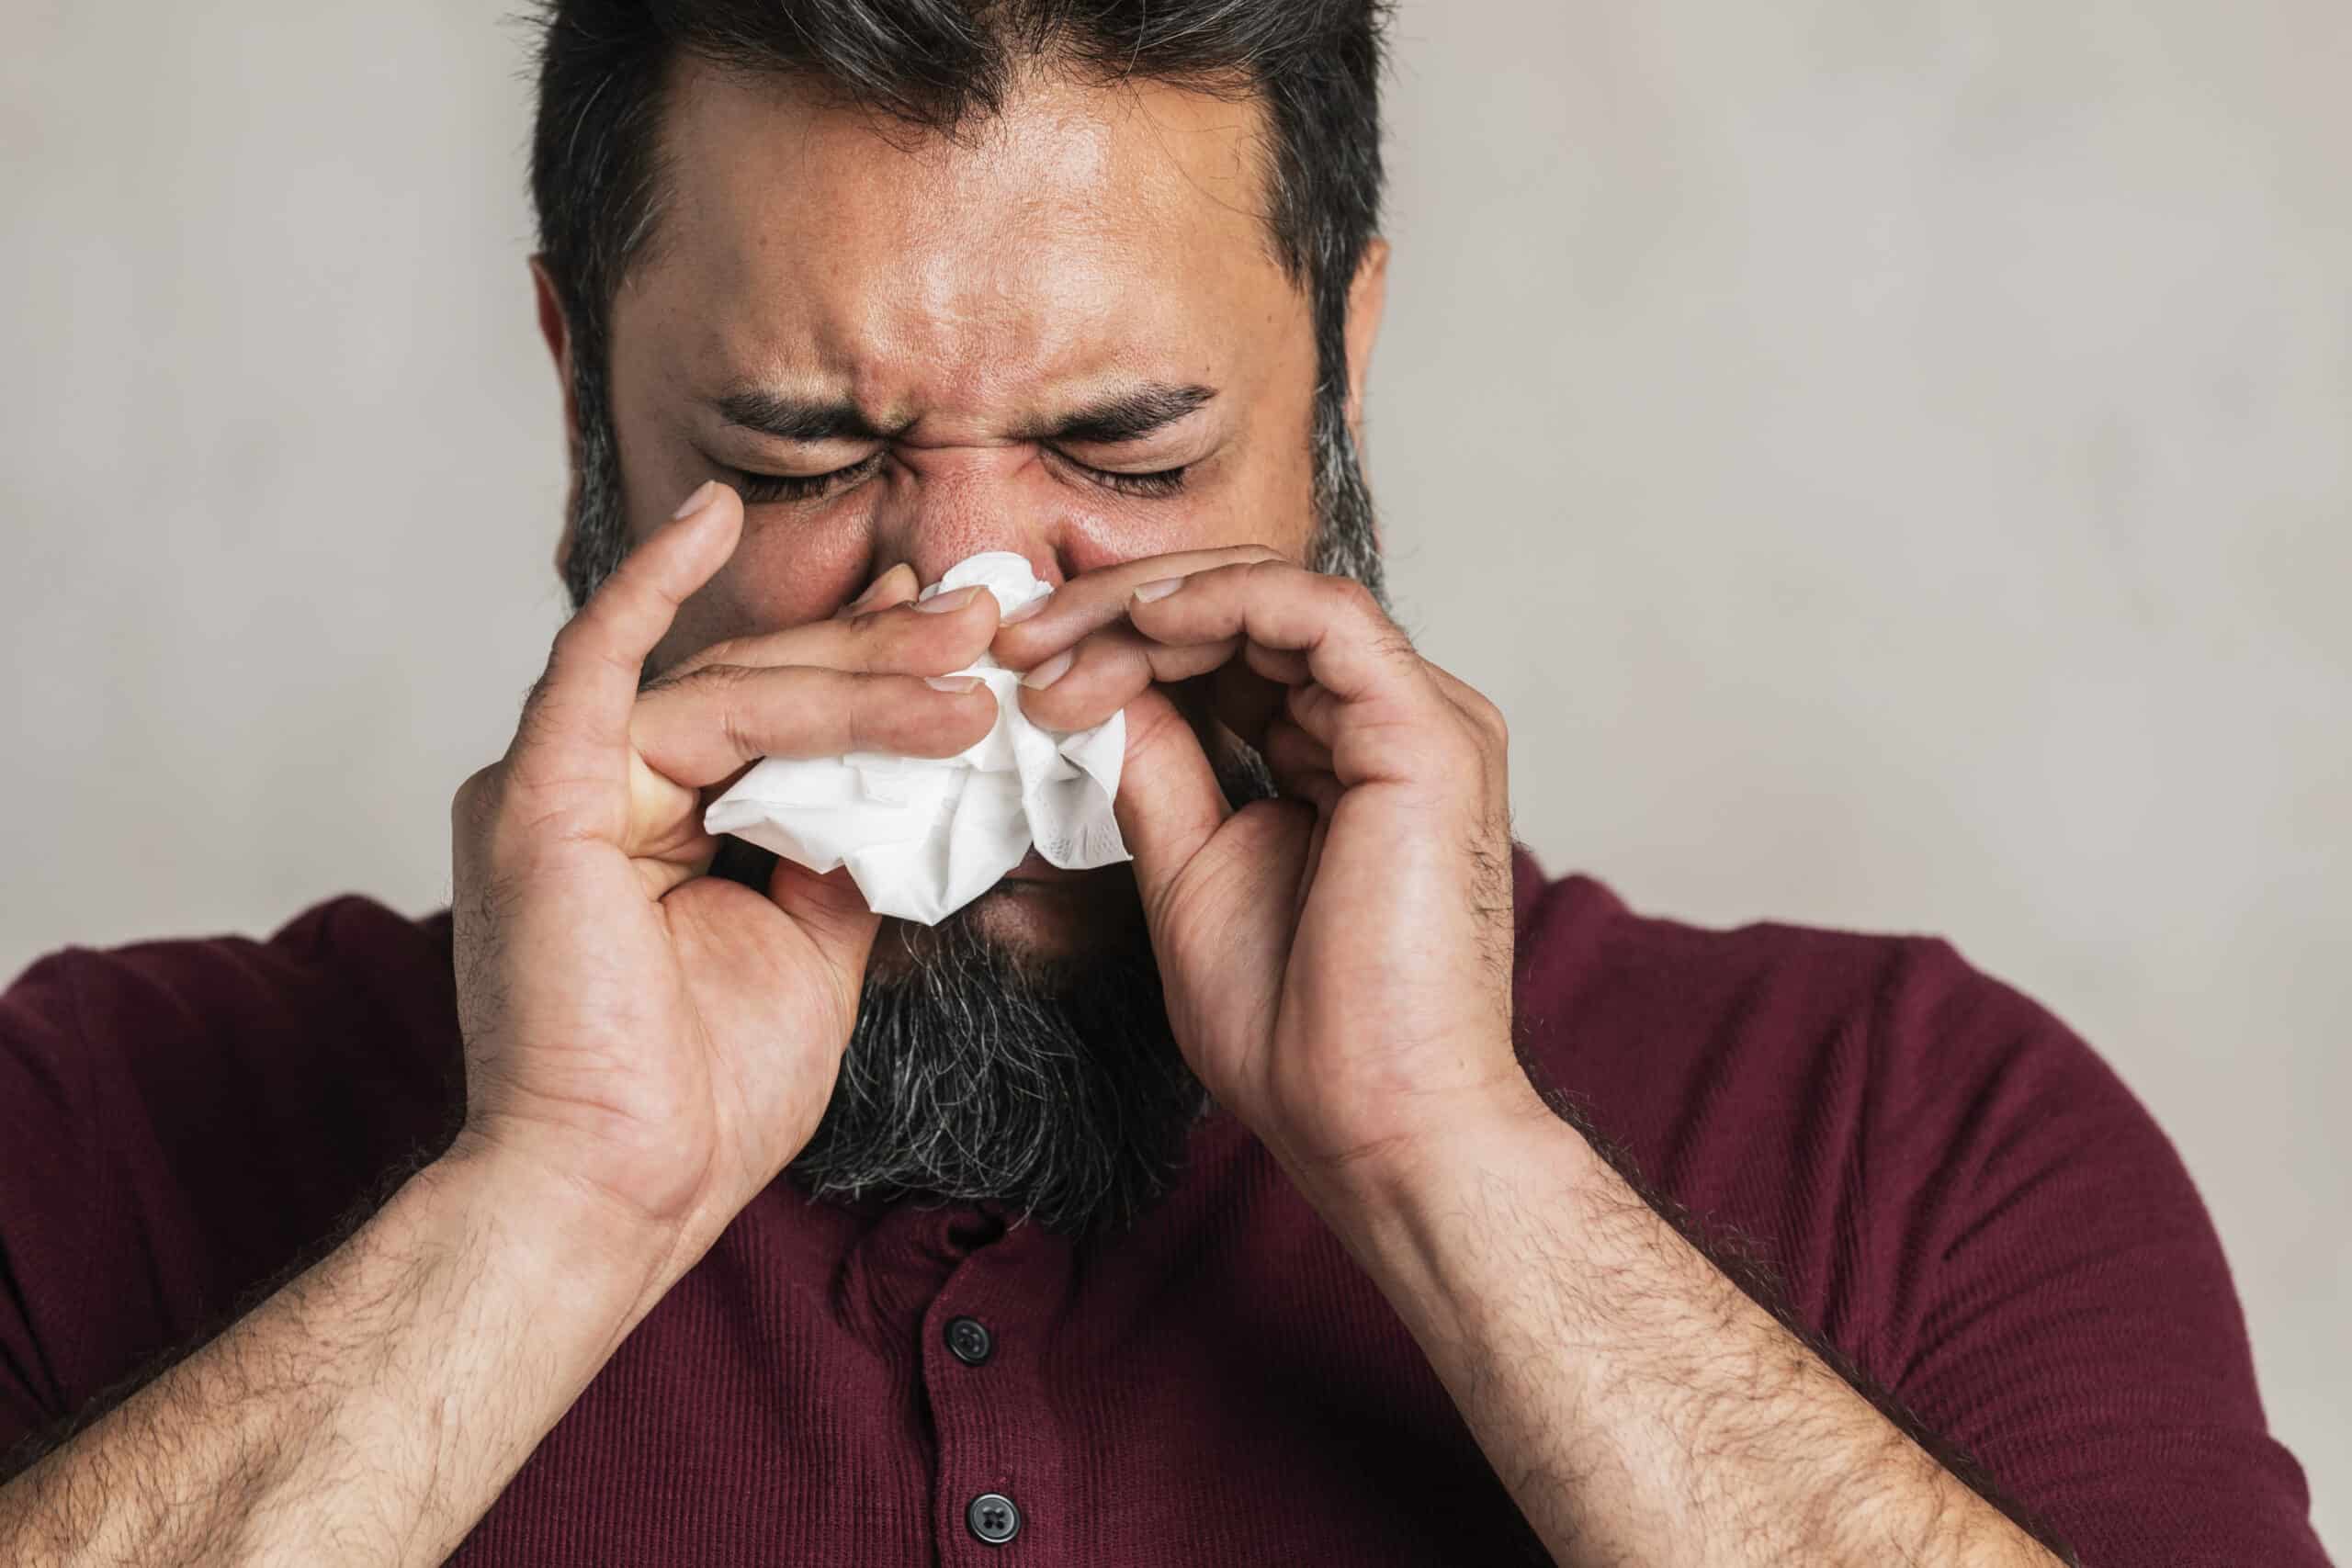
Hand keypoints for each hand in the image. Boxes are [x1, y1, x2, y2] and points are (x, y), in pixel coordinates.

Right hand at [448, 482, 1002, 1266]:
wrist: (621, 1192)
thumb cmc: (700, 1099)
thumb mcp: (811, 947)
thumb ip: (838, 850)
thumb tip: (900, 783)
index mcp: (654, 823)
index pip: (775, 718)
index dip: (868, 668)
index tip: (956, 630)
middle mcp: (602, 786)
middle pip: (762, 689)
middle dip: (881, 657)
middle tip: (982, 621)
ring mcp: (564, 783)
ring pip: (728, 690)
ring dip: (851, 670)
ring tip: (958, 657)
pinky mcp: (539, 795)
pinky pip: (598, 662)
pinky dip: (653, 583)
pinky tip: (716, 516)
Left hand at [992, 550, 1538, 1194]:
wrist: (1371, 1121)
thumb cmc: (1298, 1030)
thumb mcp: (1188, 867)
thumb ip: (1154, 767)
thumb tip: (1094, 690)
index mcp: (1345, 753)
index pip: (1232, 647)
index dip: (1120, 637)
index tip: (1019, 666)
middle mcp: (1390, 721)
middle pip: (1248, 605)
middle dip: (1117, 608)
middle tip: (1016, 636)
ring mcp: (1421, 719)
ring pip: (1276, 594)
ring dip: (1148, 605)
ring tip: (1053, 645)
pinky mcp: (1428, 733)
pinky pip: (1319, 616)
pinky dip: (1222, 602)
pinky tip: (1138, 627)